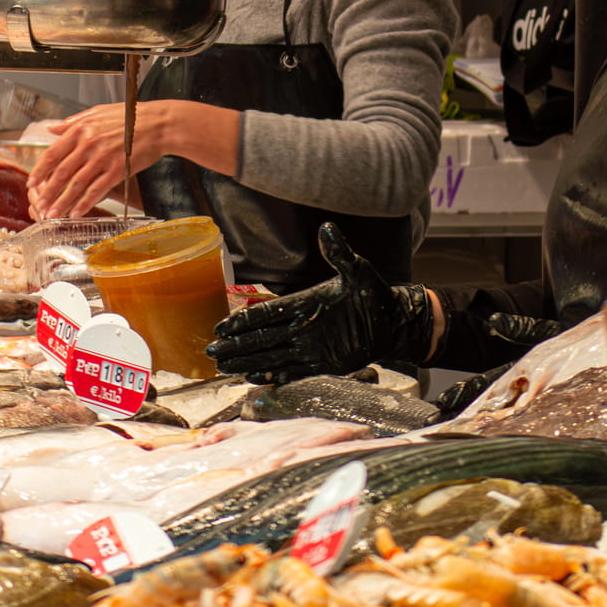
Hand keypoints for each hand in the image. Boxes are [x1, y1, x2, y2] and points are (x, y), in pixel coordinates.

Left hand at [27, 101, 238, 221]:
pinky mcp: (118, 170)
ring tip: (52, 214)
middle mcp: (89, 145)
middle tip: (39, 204)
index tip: (32, 182)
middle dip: (48, 191)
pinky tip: (76, 212)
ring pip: (77, 184)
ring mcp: (103, 158)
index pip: (53, 153)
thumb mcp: (98, 111)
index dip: (40, 170)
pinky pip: (97, 190)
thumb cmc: (130, 116)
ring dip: (62, 201)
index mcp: (81, 130)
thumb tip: (52, 129)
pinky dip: (85, 203)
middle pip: (62, 172)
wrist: (158, 124)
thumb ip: (73, 122)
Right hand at [205, 223, 433, 383]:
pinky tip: (253, 378)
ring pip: (271, 356)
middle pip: (262, 338)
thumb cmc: (373, 293)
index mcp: (304, 304)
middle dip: (237, 345)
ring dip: (248, 362)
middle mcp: (301, 327)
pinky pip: (293, 371)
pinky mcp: (323, 365)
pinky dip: (274, 375)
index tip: (222, 326)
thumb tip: (327, 228)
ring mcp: (310, 347)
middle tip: (213, 351)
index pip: (267, 313)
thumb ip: (339, 253)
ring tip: (224, 367)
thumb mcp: (357, 270)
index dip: (244, 321)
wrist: (393, 320)